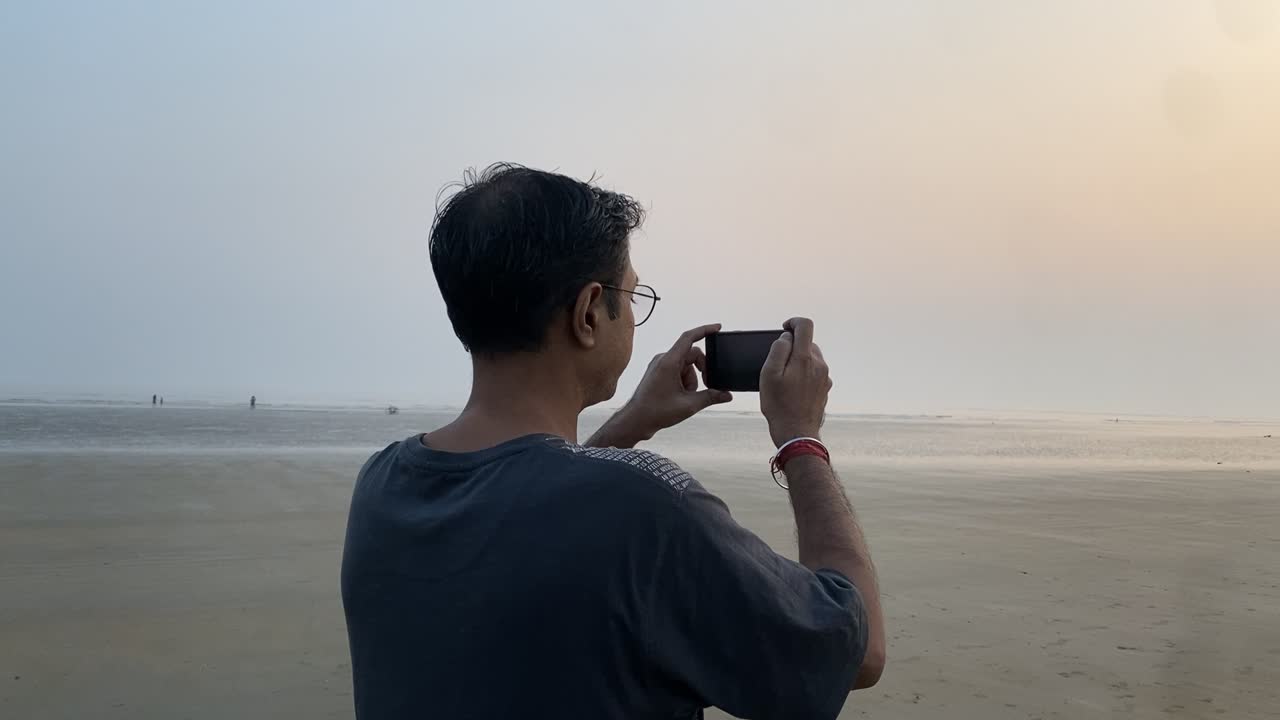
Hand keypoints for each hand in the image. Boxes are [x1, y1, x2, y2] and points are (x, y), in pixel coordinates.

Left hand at [599, 324, 732, 445]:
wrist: (636, 420)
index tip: (718, 328)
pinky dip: (684, 380)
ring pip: (686, 365)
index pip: (689, 338)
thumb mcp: (689, 405)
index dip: (705, 330)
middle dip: (702, 370)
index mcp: (669, 362)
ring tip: (686, 397)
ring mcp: (660, 365)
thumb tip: (727, 394)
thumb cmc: (656, 411)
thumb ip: (711, 397)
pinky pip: (678, 370)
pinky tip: (680, 396)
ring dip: (691, 379)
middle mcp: (663, 359)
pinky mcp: (659, 372)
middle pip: (692, 355)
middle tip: (707, 386)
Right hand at [760, 317, 831, 446]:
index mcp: (805, 358)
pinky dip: (804, 373)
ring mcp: (824, 377)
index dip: (793, 322)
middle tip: (777, 364)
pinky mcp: (825, 388)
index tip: (783, 329)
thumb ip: (778, 350)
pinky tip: (793, 389)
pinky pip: (814, 372)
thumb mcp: (769, 375)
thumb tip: (786, 338)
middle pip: (807, 343)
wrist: (797, 433)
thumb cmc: (779, 405)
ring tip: (784, 379)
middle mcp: (819, 365)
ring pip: (811, 358)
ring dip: (798, 361)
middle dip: (793, 347)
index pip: (805, 326)